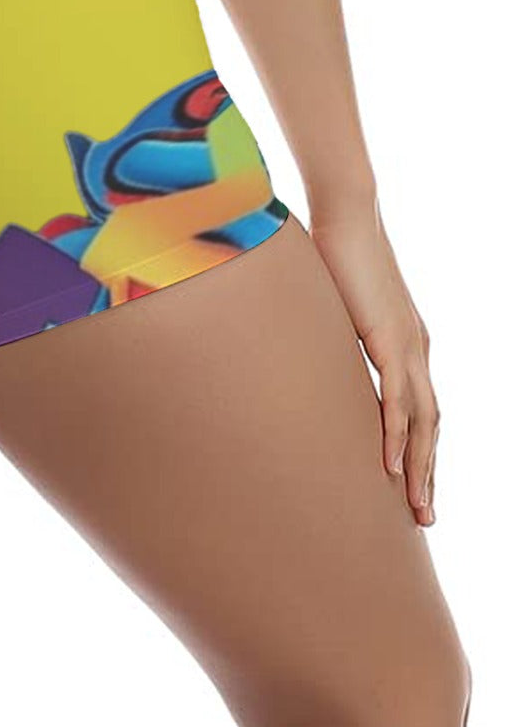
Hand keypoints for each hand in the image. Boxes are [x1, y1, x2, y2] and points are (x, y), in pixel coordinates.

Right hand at [310, 198, 438, 525]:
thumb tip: (301, 342)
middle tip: (423, 515)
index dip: (418, 447)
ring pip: (424, 423)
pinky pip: (399, 401)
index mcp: (407, 342)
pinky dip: (397, 436)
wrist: (348, 217)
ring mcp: (411, 347)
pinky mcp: (393, 341)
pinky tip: (389, 466)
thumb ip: (330, 330)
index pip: (420, 407)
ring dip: (420, 468)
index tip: (408, 483)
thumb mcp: (334, 304)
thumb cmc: (335, 251)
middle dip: (428, 473)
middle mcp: (418, 350)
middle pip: (431, 426)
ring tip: (415, 507)